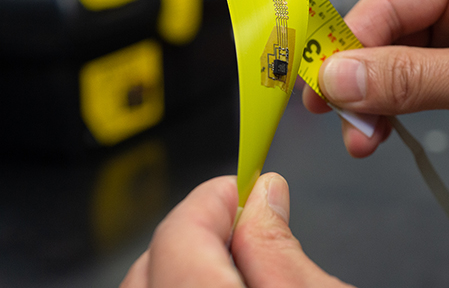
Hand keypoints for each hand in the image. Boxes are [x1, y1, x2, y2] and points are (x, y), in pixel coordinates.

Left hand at [120, 173, 352, 287]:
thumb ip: (281, 248)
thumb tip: (265, 196)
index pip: (182, 233)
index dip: (217, 199)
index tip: (249, 189)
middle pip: (153, 260)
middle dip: (200, 229)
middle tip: (249, 224)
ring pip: (147, 285)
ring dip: (185, 261)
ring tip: (238, 258)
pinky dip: (178, 284)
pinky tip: (218, 284)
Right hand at [303, 0, 448, 185]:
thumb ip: (411, 80)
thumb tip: (336, 79)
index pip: (389, 4)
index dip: (347, 46)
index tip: (317, 88)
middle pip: (384, 33)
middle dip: (357, 80)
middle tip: (334, 119)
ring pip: (391, 62)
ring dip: (371, 101)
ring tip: (362, 139)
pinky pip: (410, 83)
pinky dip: (391, 109)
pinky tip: (381, 131)